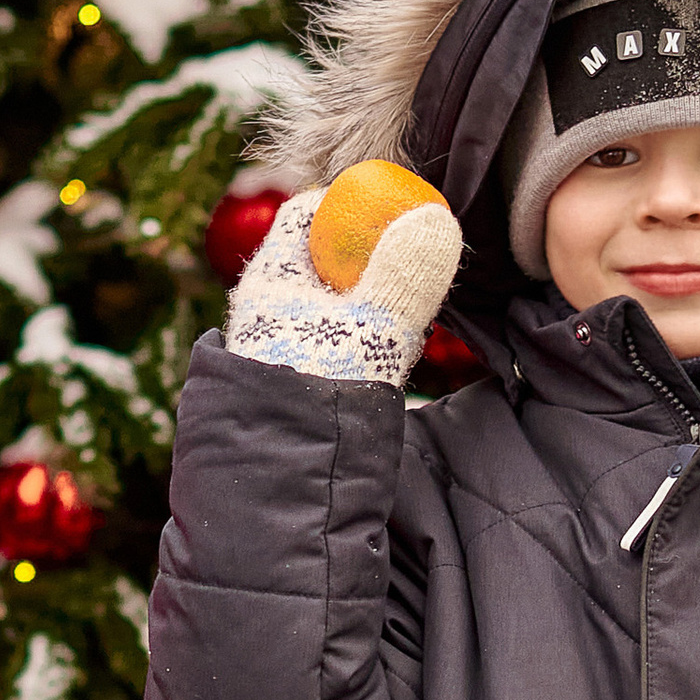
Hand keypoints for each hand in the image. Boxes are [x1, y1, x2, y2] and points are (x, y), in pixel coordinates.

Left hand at [225, 185, 462, 390]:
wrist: (278, 496)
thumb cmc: (315, 407)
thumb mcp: (370, 335)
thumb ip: (404, 277)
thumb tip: (434, 218)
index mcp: (268, 280)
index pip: (306, 212)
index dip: (353, 203)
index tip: (400, 213)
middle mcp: (264, 308)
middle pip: (322, 256)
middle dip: (371, 256)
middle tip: (416, 266)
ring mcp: (277, 346)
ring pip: (333, 302)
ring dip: (373, 302)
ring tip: (407, 318)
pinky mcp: (294, 382)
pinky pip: (334, 340)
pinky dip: (365, 337)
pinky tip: (390, 359)